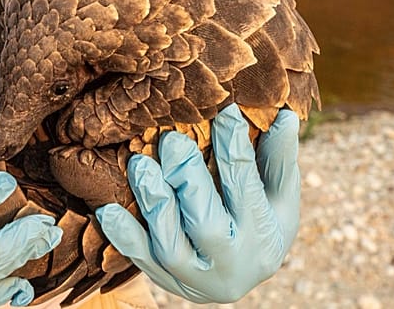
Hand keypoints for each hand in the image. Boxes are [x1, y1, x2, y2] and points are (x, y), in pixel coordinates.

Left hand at [95, 104, 299, 302]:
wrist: (237, 274)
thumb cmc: (261, 222)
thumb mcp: (279, 196)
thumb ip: (279, 159)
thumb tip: (287, 117)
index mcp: (265, 237)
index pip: (247, 187)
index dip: (234, 148)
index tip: (224, 111)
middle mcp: (232, 264)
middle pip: (207, 224)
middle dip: (187, 179)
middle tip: (171, 140)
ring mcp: (196, 277)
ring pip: (171, 245)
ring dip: (153, 202)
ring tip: (139, 164)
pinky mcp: (166, 281)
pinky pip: (140, 261)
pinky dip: (123, 235)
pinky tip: (107, 210)